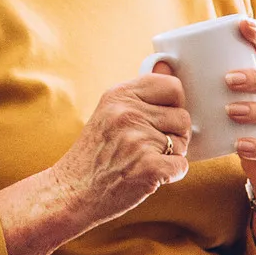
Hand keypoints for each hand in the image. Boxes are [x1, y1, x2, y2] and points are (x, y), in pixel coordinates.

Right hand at [46, 70, 194, 228]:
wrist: (71, 190)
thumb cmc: (96, 153)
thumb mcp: (110, 112)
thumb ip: (140, 93)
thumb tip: (168, 64)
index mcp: (119, 95)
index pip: (172, 86)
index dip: (173, 104)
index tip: (158, 117)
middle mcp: (128, 114)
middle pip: (183, 117)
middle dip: (174, 134)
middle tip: (146, 146)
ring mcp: (138, 140)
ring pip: (184, 142)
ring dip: (171, 155)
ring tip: (141, 159)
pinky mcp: (149, 167)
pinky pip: (182, 166)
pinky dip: (171, 175)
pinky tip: (147, 175)